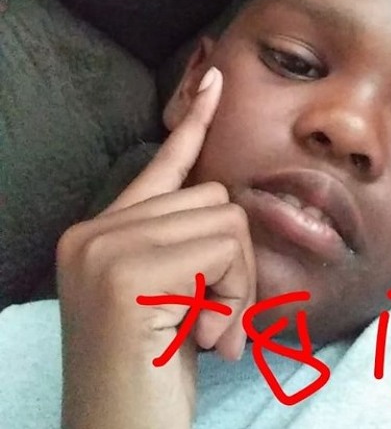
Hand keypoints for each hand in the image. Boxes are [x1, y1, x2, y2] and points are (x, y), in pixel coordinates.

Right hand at [57, 67, 256, 428]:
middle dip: (234, 260)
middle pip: (213, 198)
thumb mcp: (175, 295)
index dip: (192, 122)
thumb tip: (223, 207)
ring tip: (209, 329)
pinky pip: (223, 248)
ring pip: (226, 221)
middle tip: (214, 315)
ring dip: (236, 282)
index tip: (214, 79)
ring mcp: (104, 249)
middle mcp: (95, 232)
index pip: (163, 164)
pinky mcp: (125, 273)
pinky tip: (206, 338)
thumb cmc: (157, 369)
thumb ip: (187, 244)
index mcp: (105, 233)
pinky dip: (234, 296)